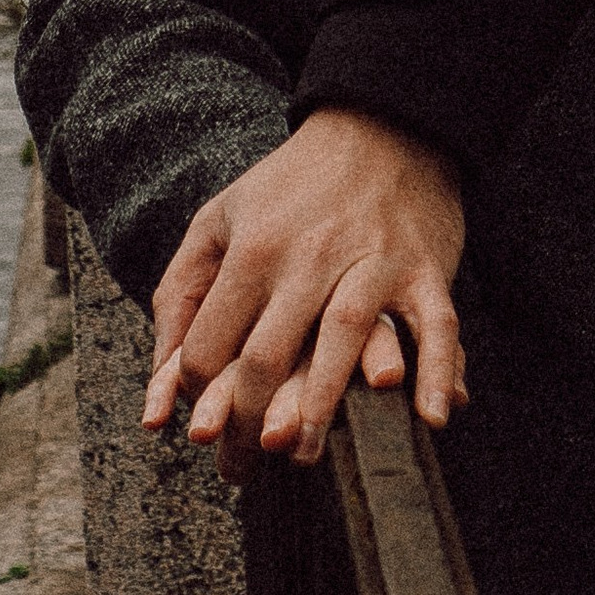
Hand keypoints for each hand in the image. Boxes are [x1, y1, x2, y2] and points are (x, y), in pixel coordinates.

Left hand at [142, 109, 465, 467]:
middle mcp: (308, 256)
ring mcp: (370, 261)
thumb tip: (159, 390)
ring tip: (301, 456)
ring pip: (341, 339)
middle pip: (268, 353)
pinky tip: (429, 416)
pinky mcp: (423, 267)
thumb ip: (181, 296)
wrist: (380, 126)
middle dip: (246, 423)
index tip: (203, 428)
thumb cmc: (289, 186)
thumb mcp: (219, 219)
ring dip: (320, 404)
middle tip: (241, 469)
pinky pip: (435, 323)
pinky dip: (435, 368)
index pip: (212, 343)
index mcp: (253, 248)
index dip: (198, 395)